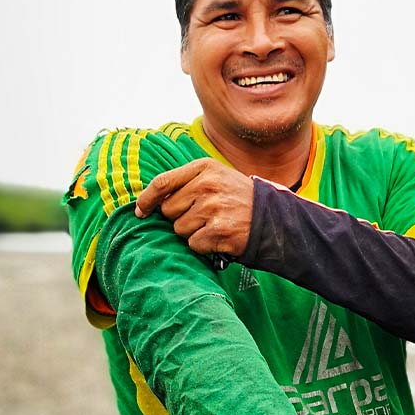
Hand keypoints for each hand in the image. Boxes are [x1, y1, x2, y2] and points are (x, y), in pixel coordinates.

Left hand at [134, 158, 254, 259]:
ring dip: (193, 232)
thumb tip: (151, 200)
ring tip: (215, 225)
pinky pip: (193, 244)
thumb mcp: (217, 178)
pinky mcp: (218, 230)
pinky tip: (220, 237)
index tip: (141, 211)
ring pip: (180, 229)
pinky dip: (204, 245)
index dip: (147, 199)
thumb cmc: (239, 199)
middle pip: (169, 210)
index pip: (162, 183)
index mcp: (204, 168)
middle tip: (204, 216)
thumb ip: (187, 182)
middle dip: (181, 217)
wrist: (273, 219)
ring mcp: (213, 208)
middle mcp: (207, 186)